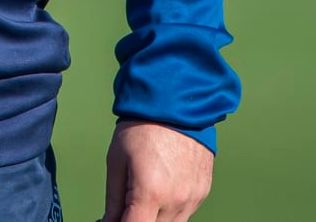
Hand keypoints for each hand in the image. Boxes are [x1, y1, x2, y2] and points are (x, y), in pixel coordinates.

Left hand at [99, 120, 213, 221]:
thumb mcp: (116, 161)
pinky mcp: (202, 192)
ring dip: (155, 217)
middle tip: (126, 205)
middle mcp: (176, 200)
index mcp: (150, 193)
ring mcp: (193, 198)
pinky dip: (170, 209)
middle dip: (137, 219)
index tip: (113, 221)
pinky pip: (185, 213)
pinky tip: (162, 187)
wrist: (177, 105)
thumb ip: (113, 200)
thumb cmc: (142, 129)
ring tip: (145, 192)